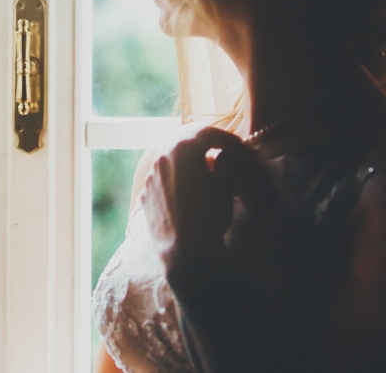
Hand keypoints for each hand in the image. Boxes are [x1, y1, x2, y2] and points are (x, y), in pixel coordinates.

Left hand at [140, 126, 250, 270]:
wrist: (185, 252)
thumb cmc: (209, 215)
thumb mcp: (226, 185)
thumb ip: (230, 160)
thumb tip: (235, 151)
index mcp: (183, 149)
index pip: (208, 133)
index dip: (227, 138)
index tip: (240, 148)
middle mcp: (161, 157)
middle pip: (186, 141)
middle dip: (207, 145)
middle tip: (224, 153)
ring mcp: (150, 176)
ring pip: (172, 159)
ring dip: (190, 160)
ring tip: (207, 172)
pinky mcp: (145, 194)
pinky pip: (163, 177)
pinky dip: (177, 176)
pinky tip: (189, 189)